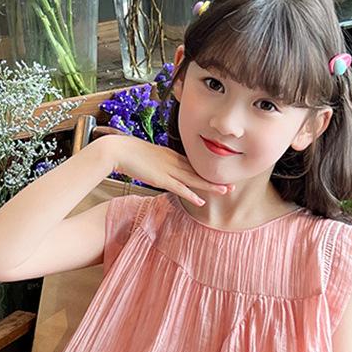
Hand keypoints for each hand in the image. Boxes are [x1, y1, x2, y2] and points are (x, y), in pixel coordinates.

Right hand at [93, 130, 232, 205]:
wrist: (119, 150)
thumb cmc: (130, 153)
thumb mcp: (150, 156)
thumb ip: (159, 163)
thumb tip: (162, 169)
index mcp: (172, 155)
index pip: (194, 165)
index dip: (207, 172)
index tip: (220, 177)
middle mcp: (174, 161)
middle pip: (198, 171)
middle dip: (215, 179)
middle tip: (232, 184)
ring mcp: (168, 170)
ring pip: (194, 179)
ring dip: (210, 186)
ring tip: (225, 191)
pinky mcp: (161, 178)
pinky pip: (180, 188)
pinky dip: (191, 195)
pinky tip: (201, 201)